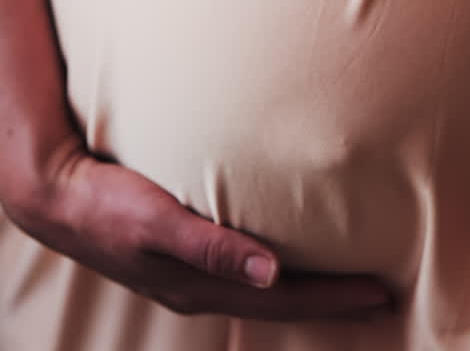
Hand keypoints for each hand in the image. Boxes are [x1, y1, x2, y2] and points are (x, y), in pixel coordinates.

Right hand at [4, 135, 390, 321]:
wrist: (58, 196)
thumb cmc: (107, 204)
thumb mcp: (157, 221)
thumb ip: (212, 245)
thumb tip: (272, 272)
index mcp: (203, 285)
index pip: (285, 297)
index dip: (334, 298)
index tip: (381, 293)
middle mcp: (203, 285)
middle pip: (283, 299)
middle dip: (332, 300)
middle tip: (383, 294)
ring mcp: (193, 272)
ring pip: (267, 286)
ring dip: (309, 285)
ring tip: (348, 279)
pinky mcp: (184, 251)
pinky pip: (245, 266)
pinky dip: (277, 268)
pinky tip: (287, 253)